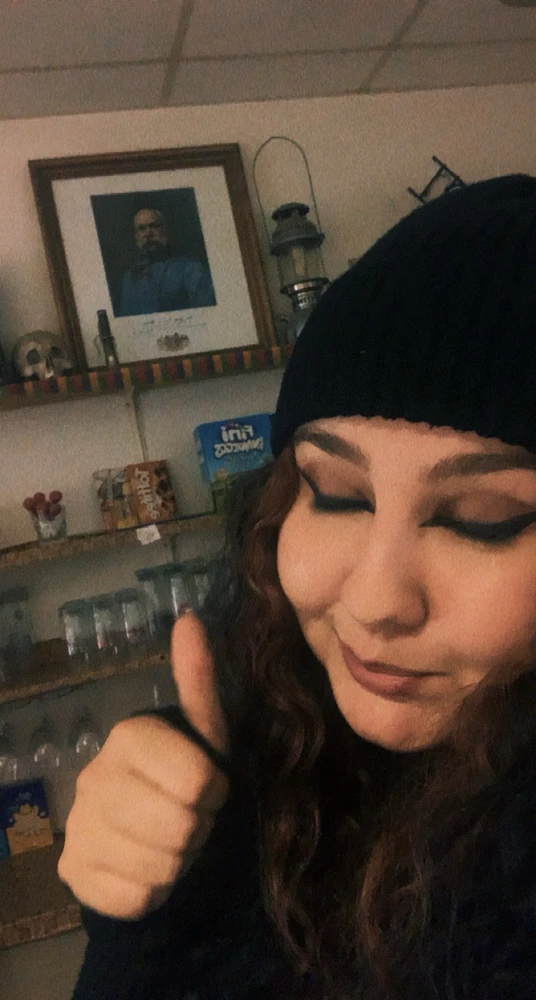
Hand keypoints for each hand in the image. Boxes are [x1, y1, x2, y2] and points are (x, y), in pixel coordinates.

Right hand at [57, 613, 228, 919]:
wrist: (160, 843)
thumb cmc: (192, 783)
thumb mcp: (209, 734)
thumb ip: (198, 680)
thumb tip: (190, 617)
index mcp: (129, 735)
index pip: (198, 779)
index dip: (216, 792)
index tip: (212, 789)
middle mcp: (94, 775)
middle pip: (180, 826)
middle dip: (198, 831)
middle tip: (191, 822)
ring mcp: (77, 825)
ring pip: (158, 867)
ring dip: (178, 864)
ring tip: (172, 845)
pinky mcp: (71, 872)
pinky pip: (133, 898)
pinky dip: (152, 893)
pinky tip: (147, 871)